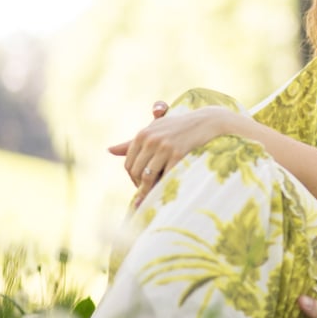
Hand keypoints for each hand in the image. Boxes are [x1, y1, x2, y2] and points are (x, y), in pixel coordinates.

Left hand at [109, 105, 235, 206]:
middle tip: (149, 192)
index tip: (142, 184)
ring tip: (154, 195)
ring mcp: (164, 147)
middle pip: (136, 171)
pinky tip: (167, 189)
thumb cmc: (179, 127)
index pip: (129, 163)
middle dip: (140, 185)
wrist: (207, 122)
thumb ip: (132, 142)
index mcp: (143, 134)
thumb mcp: (155, 130)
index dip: (133, 177)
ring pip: (148, 176)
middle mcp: (150, 139)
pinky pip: (165, 176)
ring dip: (149, 190)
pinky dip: (163, 186)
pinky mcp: (178, 154)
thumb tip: (109, 150)